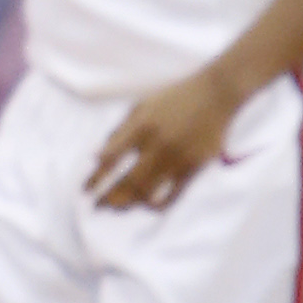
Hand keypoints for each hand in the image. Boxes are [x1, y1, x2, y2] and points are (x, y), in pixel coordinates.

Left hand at [86, 70, 242, 209]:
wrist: (216, 93)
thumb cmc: (174, 99)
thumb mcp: (142, 107)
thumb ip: (120, 131)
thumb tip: (97, 157)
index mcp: (140, 127)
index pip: (110, 159)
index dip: (95, 178)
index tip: (86, 191)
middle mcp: (157, 144)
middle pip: (127, 181)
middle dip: (108, 198)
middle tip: (98, 207)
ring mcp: (177, 156)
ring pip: (148, 191)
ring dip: (129, 203)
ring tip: (117, 208)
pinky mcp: (195, 165)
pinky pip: (173, 194)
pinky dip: (158, 205)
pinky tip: (148, 207)